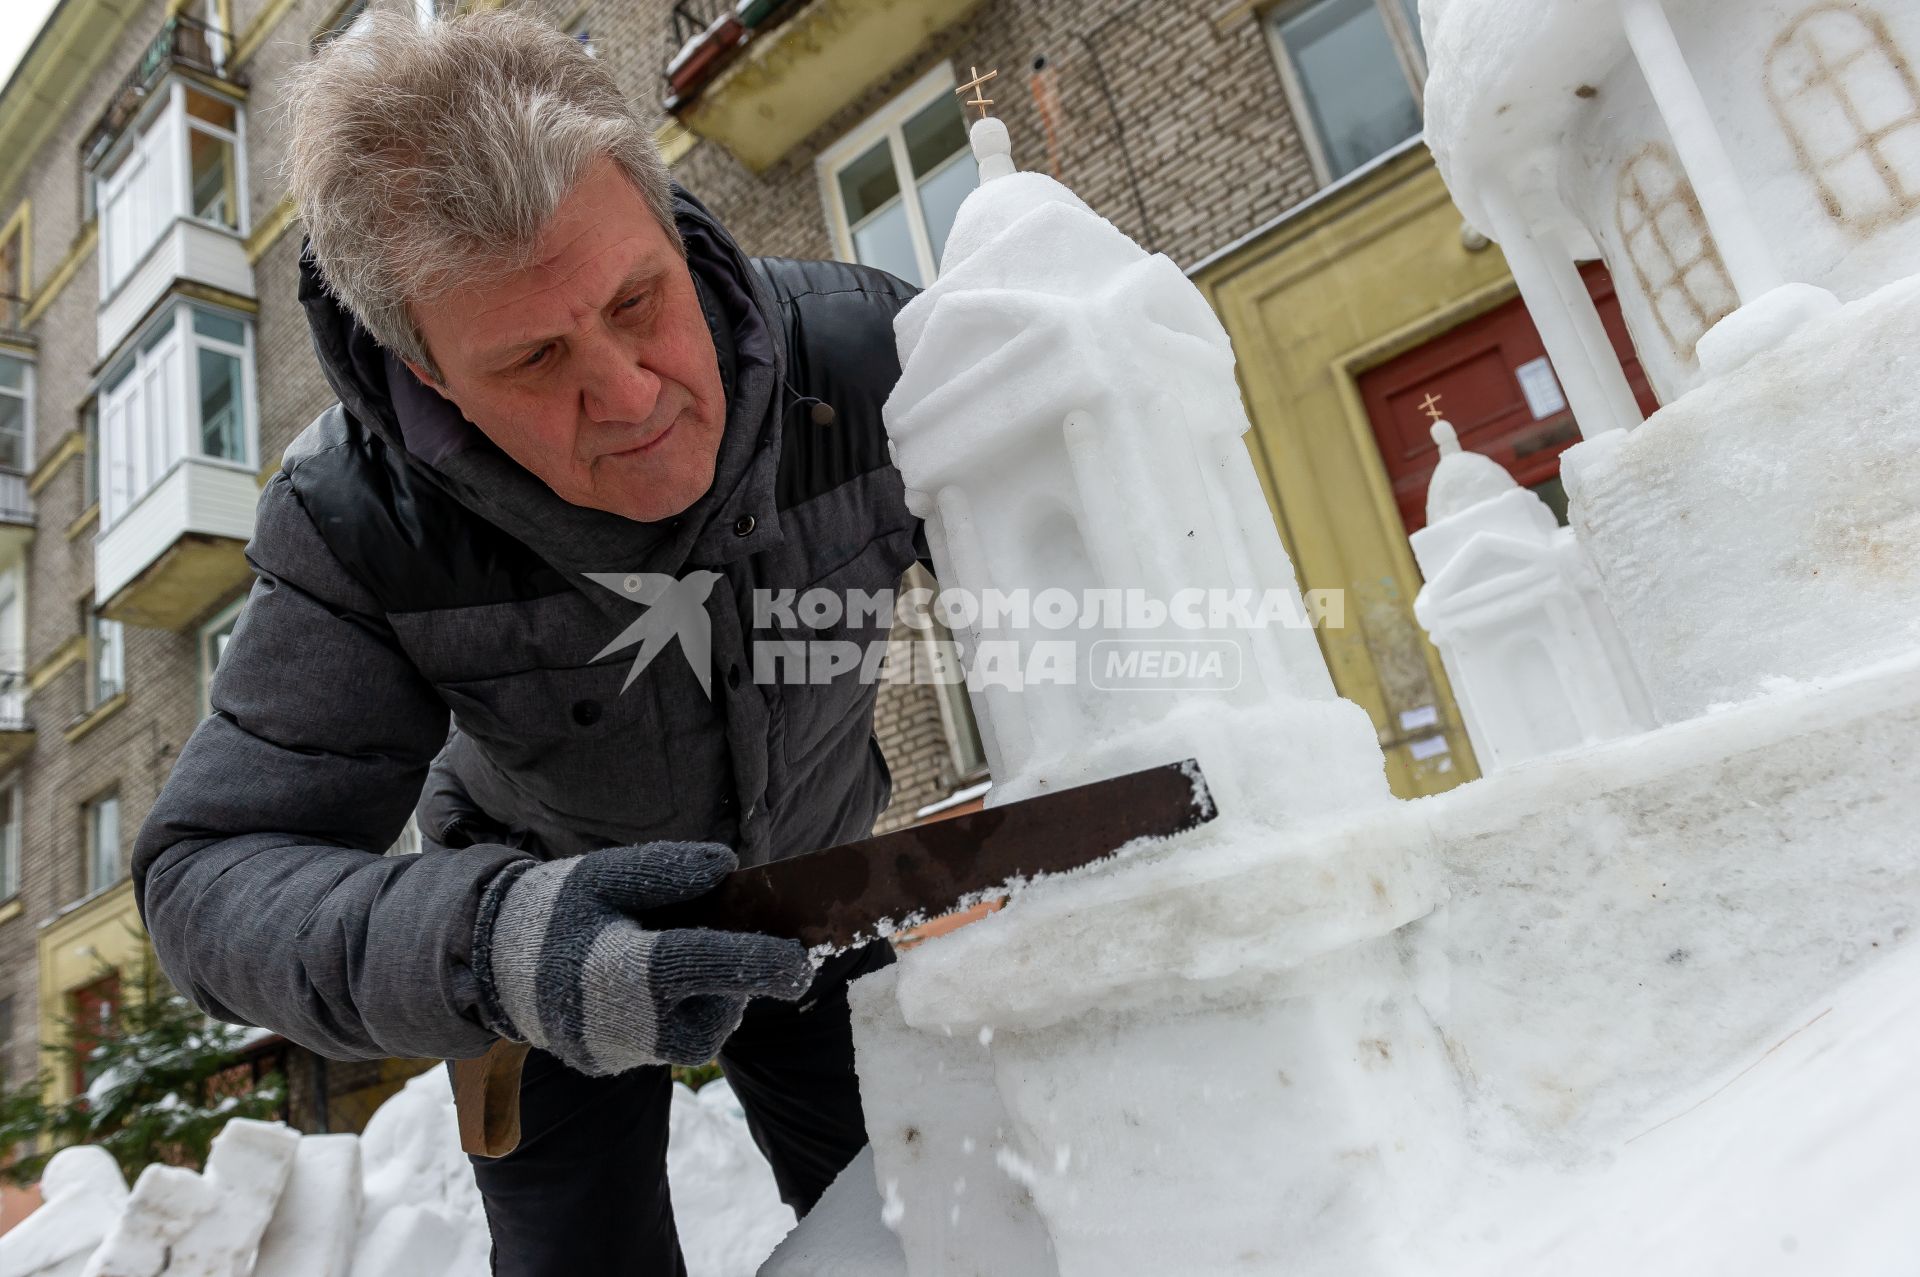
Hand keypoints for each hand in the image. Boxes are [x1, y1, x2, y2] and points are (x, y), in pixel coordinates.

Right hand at [473, 841, 812, 1074]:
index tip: (798, 962)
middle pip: (706, 1023)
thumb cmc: (555, 908)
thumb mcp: (604, 874)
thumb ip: (665, 869)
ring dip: (707, 1003)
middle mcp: (618, 1022)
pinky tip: (661, 984)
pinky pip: (664, 1045)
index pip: (699, 965)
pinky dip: (678, 1014)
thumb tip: (728, 866)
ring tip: (685, 962)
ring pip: (692, 1039)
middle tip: (730, 950)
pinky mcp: (609, 1064)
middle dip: (731, 989)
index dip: (754, 961)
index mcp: (616, 967)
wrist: (487, 960)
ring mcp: (612, 1051)